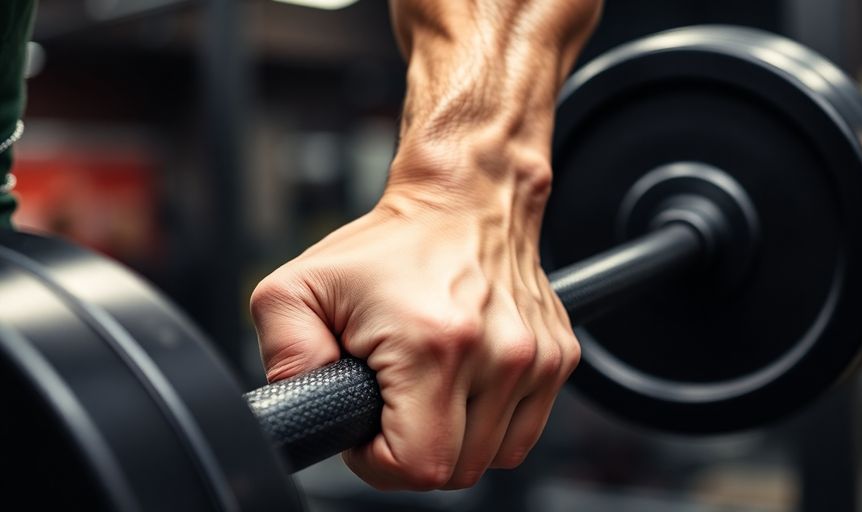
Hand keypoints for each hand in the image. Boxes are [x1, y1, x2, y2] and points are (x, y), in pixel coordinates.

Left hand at [250, 147, 579, 489]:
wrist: (465, 199)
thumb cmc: (389, 244)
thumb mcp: (300, 287)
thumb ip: (286, 355)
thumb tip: (303, 408)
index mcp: (434, 343)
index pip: (416, 467)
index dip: (378, 460)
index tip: (368, 424)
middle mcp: (498, 353)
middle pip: (457, 471)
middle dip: (415, 448)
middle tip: (394, 401)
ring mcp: (536, 358)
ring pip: (495, 457)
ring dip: (458, 439)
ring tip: (431, 387)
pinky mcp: (560, 357)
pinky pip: (524, 432)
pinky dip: (493, 422)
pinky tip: (467, 382)